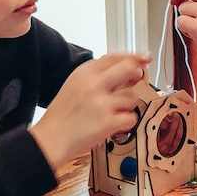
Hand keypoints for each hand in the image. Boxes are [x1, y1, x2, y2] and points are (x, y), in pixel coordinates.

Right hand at [29, 52, 151, 171]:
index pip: (114, 57)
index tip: (145, 57)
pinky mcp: (108, 121)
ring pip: (133, 97)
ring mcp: (102, 103)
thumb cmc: (63, 115)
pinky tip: (113, 125)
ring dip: (127, 106)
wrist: (51, 139)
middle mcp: (93, 84)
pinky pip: (131, 118)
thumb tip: (127, 69)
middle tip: (139, 79)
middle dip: (137, 74)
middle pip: (129, 69)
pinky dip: (126, 123)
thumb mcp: (75, 85)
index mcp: (84, 73)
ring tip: (112, 113)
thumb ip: (98, 76)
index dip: (133, 56)